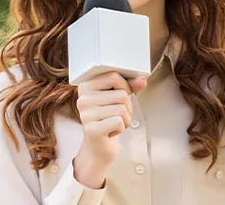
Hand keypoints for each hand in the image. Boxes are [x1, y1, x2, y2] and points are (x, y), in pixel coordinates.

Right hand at [73, 72, 146, 188]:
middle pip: (121, 95)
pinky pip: (120, 121)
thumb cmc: (108, 120)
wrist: (99, 148)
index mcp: (85, 86)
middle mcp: (82, 99)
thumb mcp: (118, 99)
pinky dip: (122, 128)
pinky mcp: (92, 129)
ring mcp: (86, 115)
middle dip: (127, 107)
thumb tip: (142, 80)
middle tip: (115, 116)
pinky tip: (112, 132)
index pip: (113, 76)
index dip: (125, 86)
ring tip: (114, 124)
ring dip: (125, 119)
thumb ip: (129, 87)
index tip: (120, 97)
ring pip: (122, 109)